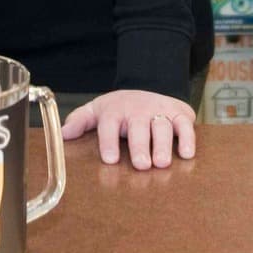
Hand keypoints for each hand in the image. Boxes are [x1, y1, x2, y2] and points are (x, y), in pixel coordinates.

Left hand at [62, 90, 196, 169]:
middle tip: (142, 165)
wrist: (145, 87)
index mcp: (115, 110)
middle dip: (140, 146)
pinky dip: (188, 138)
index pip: (109, 125)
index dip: (109, 141)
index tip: (109, 159)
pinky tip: (187, 154)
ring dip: (164, 144)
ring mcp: (160, 110)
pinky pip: (186, 125)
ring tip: (162, 163)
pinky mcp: (180, 112)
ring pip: (163, 126)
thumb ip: (80, 120)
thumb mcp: (97, 110)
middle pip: (139, 127)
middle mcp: (138, 109)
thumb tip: (64, 134)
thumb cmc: (119, 108)